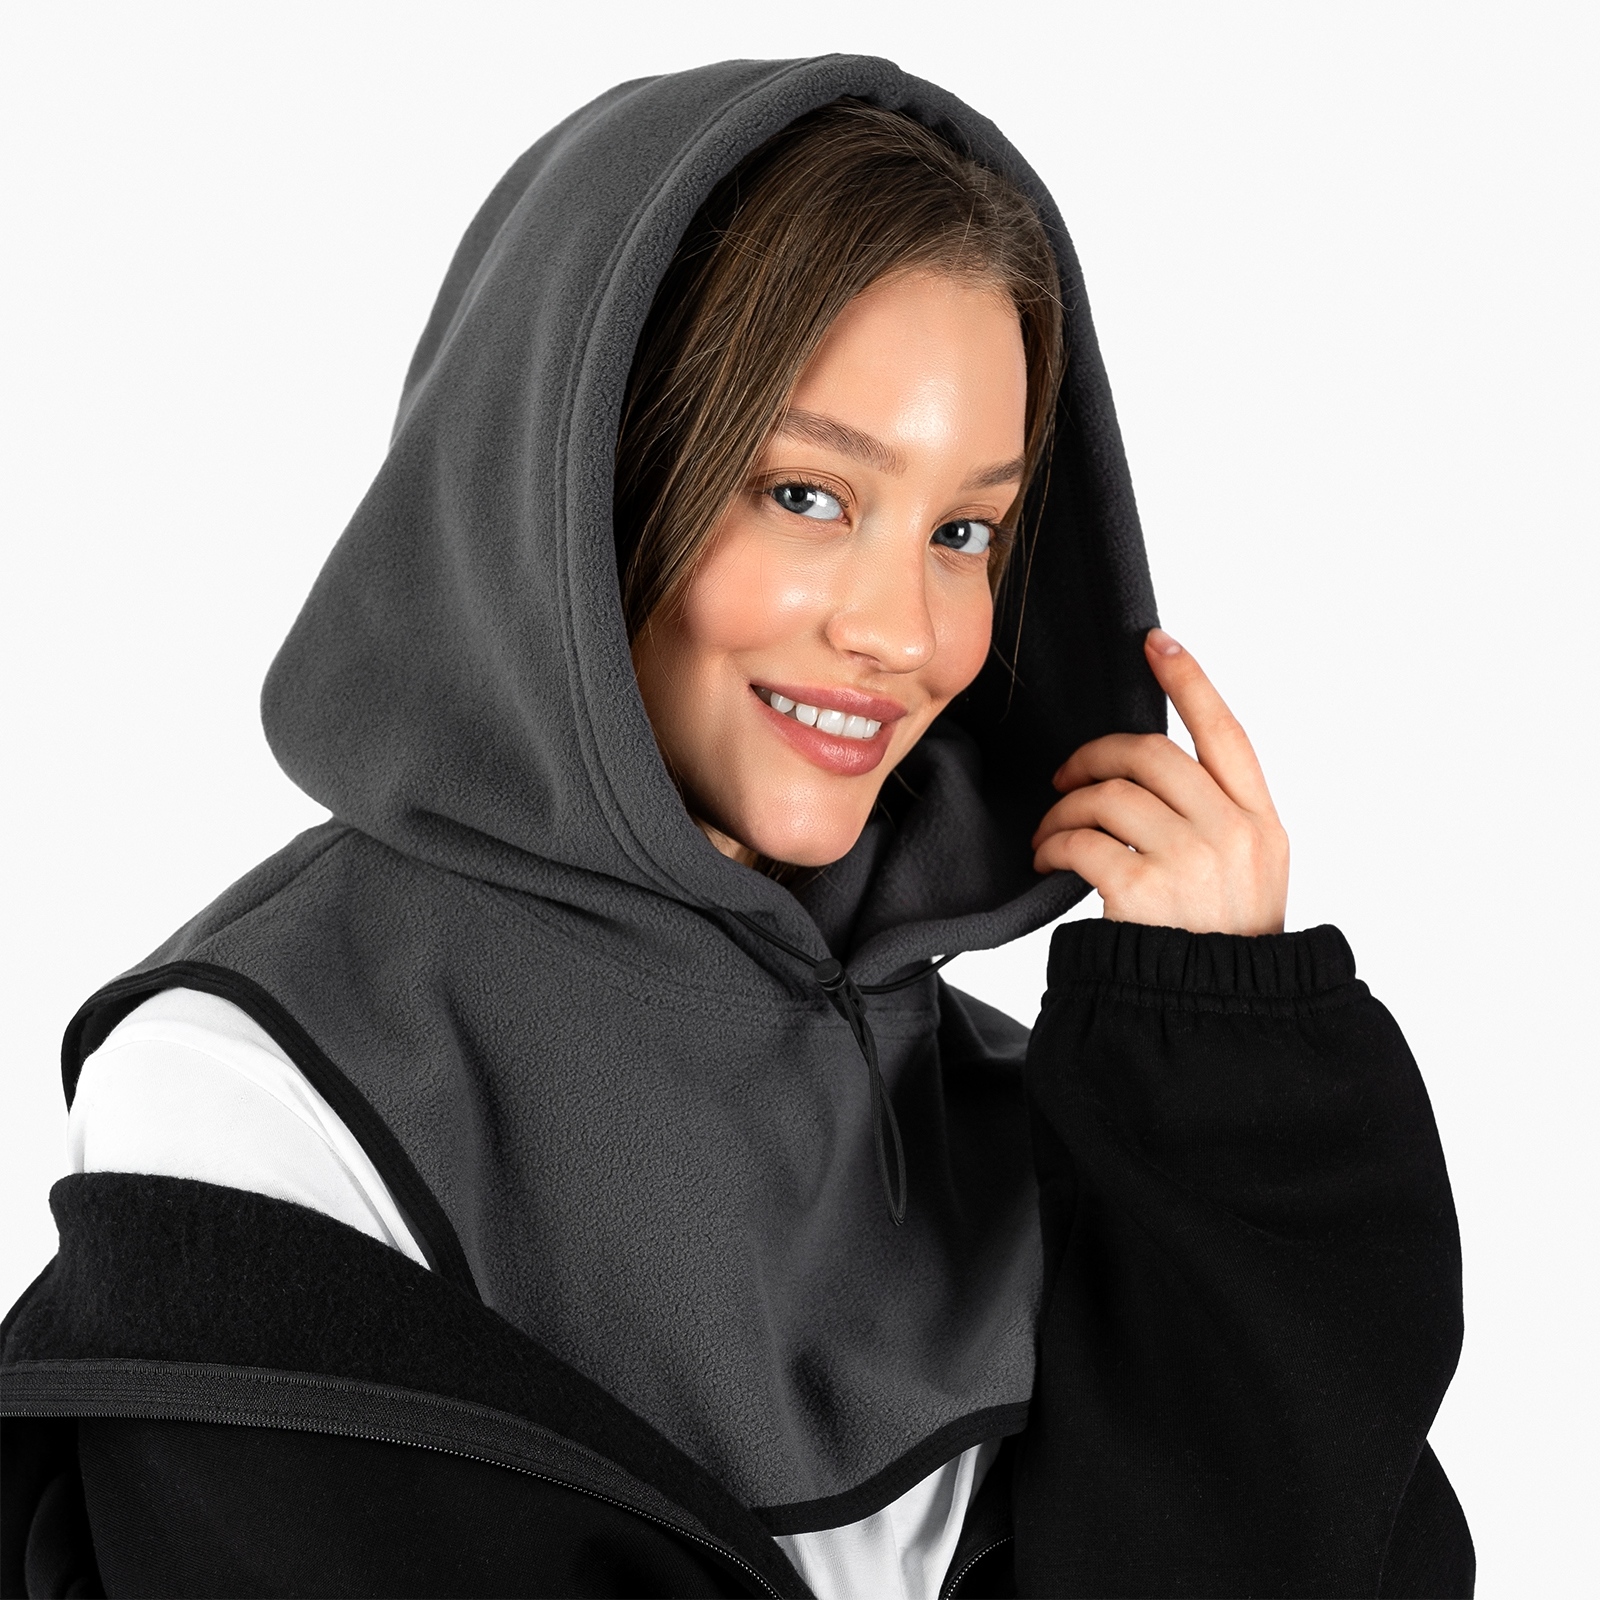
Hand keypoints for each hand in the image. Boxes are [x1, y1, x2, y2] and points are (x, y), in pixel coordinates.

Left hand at [1031, 629, 1288, 935]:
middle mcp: (1233, 833)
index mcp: (1263, 824)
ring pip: (1107, 794)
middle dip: (1095, 756)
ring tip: (1050, 834)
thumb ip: (1217, 820)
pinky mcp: (1142, 888)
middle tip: (1065, 780)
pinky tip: (1045, 859)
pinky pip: (1080, 839)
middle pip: (1150, 753)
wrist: (1215, 1023)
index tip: (1156, 642)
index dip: (1189, 680)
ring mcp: (1190, 859)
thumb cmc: (1221, 949)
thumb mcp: (1250, 877)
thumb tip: (1152, 772)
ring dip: (1064, 808)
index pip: (1226, 731)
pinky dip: (1052, 844)